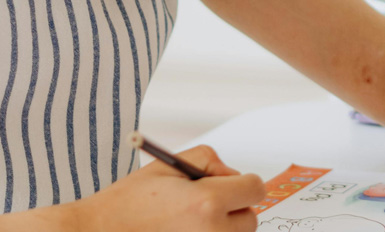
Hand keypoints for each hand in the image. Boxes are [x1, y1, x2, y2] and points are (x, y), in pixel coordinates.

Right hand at [68, 144, 265, 231]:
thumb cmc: (128, 203)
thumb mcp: (167, 165)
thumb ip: (208, 160)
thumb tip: (230, 174)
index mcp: (207, 202)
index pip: (255, 189)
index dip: (241, 183)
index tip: (228, 185)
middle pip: (250, 218)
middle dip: (232, 208)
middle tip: (201, 205)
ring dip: (222, 228)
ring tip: (188, 222)